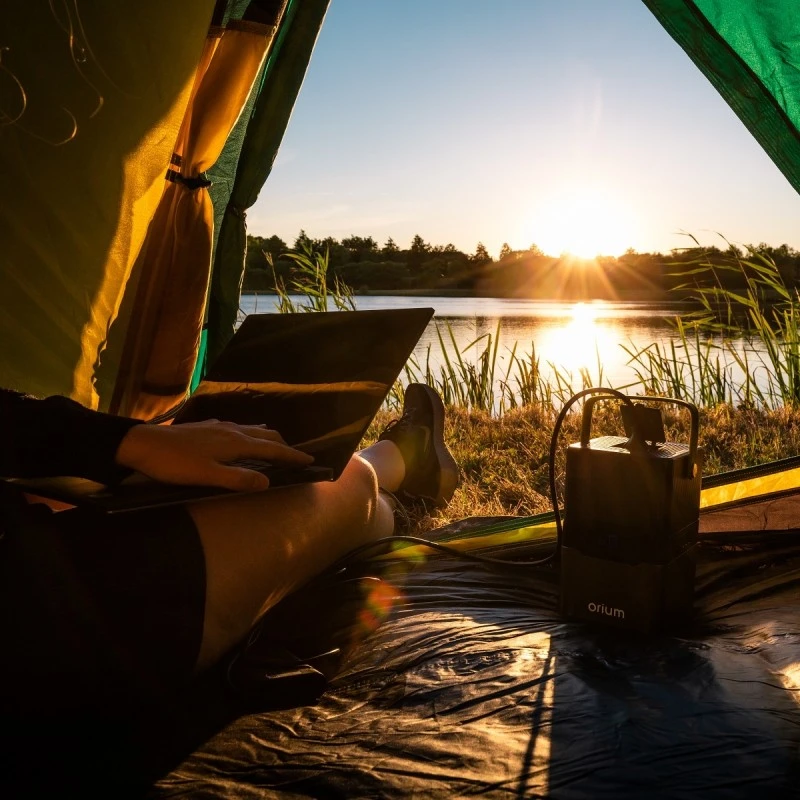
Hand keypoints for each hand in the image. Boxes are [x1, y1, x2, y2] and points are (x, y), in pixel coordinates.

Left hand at [115, 420, 313, 491]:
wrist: (142, 444)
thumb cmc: (175, 463)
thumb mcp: (207, 476)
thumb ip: (238, 479)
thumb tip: (268, 481)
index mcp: (236, 443)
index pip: (272, 448)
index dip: (292, 455)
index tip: (309, 460)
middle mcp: (232, 430)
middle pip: (265, 434)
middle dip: (283, 444)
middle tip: (296, 456)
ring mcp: (218, 426)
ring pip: (251, 429)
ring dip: (267, 438)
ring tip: (274, 447)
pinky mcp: (206, 428)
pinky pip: (238, 428)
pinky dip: (250, 435)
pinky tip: (240, 439)